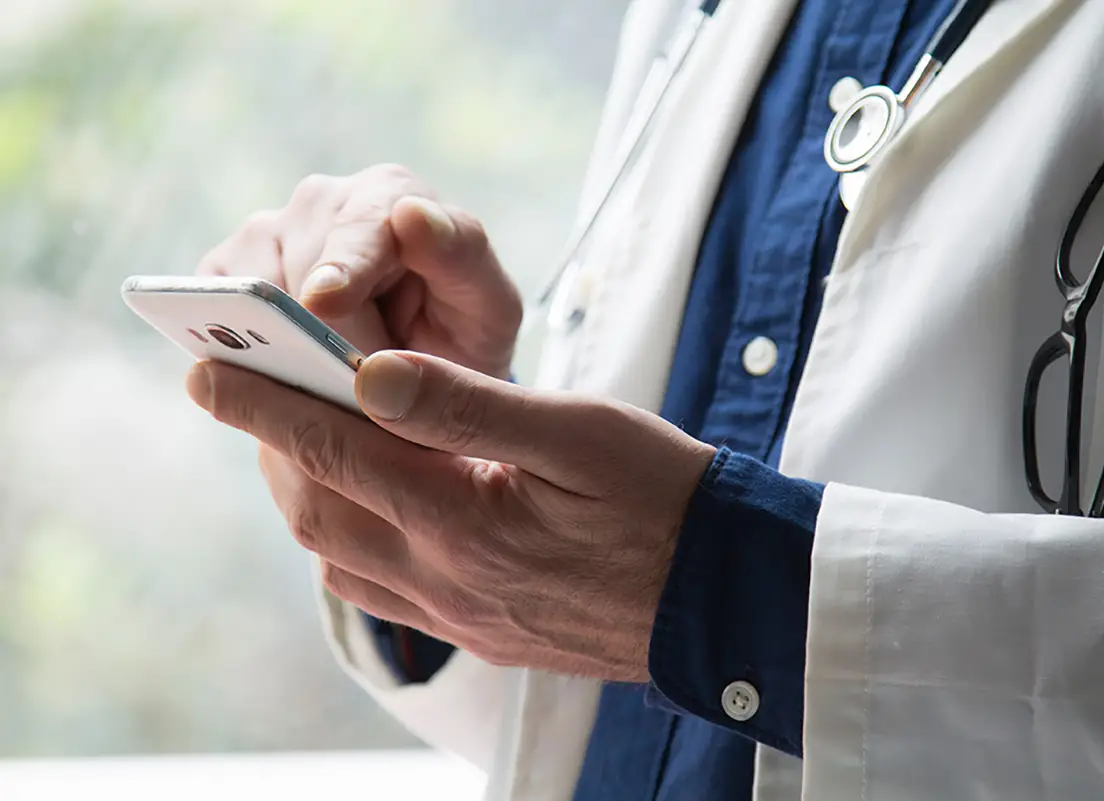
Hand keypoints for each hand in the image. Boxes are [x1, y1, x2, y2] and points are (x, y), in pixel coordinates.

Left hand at [185, 353, 716, 680]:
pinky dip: (348, 540)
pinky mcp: (481, 630)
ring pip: (340, 556)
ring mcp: (460, 614)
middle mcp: (446, 581)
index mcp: (463, 522)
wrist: (724, 596)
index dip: (265, 404)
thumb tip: (369, 374)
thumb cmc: (666, 499)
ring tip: (303, 437)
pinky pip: (381, 591)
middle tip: (245, 390)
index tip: (207, 366)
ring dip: (308, 494)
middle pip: (318, 512)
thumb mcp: (578, 431)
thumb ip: (468, 404)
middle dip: (271, 446)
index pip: (336, 452)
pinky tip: (366, 508)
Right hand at [196, 164, 521, 378]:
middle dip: (323, 340)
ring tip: (322, 387)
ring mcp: (267, 235)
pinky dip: (235, 350)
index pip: (363, 226)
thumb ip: (460, 262)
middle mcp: (323, 203)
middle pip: (299, 271)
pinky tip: (271, 376)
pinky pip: (209, 311)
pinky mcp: (224, 274)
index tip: (324, 302)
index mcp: (390, 196)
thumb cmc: (461, 330)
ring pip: (251, 294)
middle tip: (352, 391)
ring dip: (283, 349)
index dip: (344, 266)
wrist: (421, 367)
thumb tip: (411, 217)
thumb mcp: (486, 307)